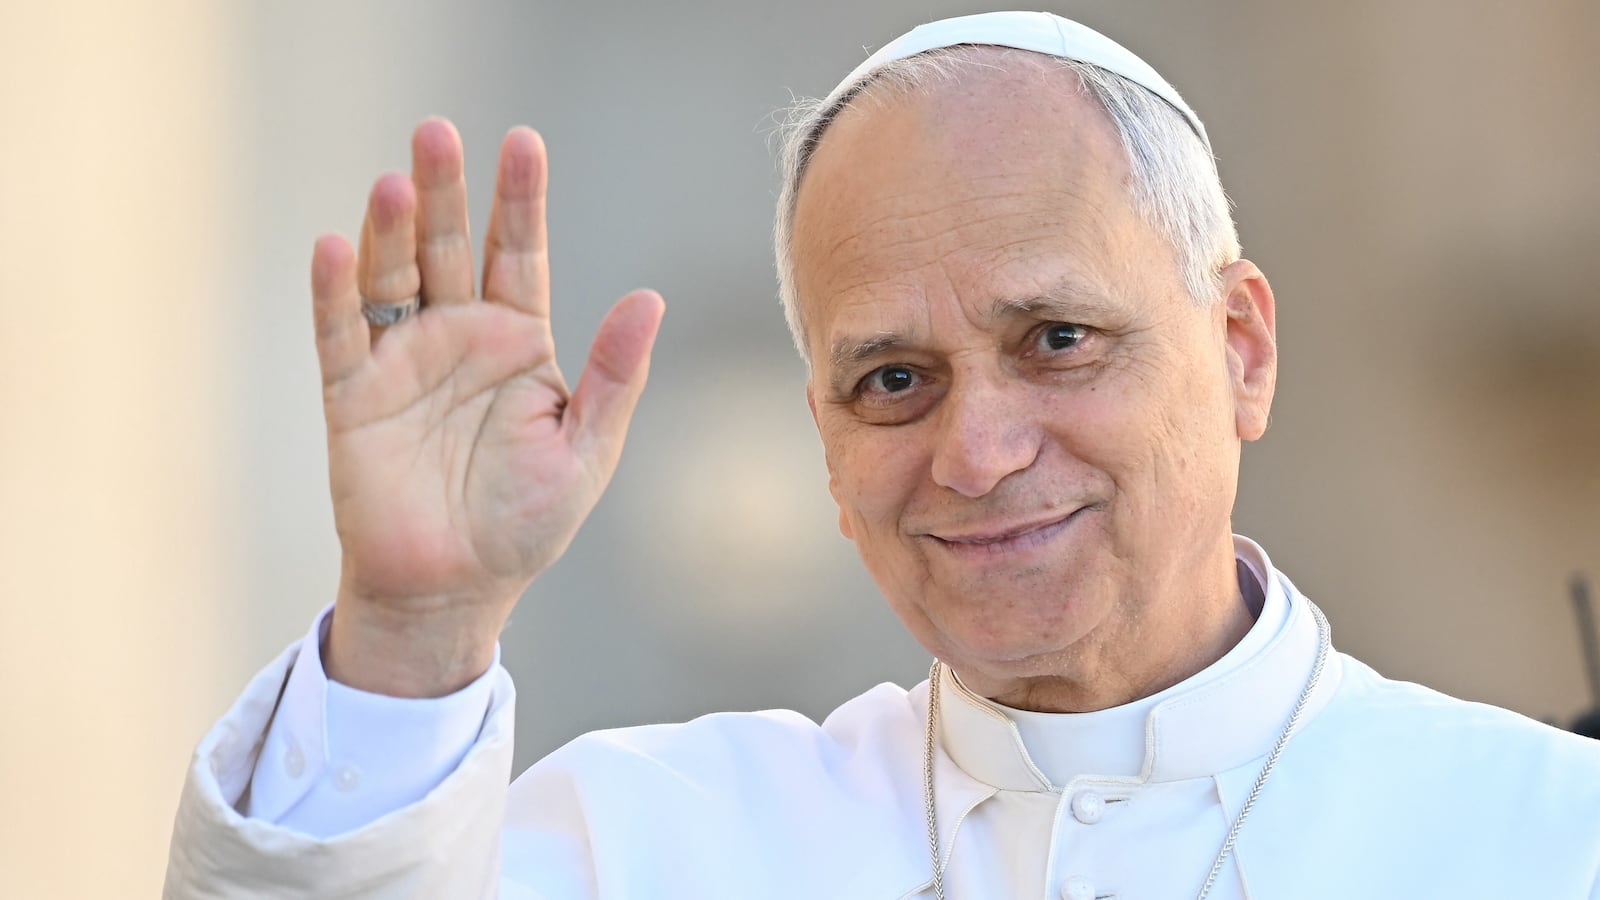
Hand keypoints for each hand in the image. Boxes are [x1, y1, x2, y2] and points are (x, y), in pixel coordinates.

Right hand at [309, 119, 663, 696]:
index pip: (520, 255)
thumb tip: (651, 298)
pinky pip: (341, 336)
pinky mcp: (354, 398)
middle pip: (449, 247)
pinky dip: (335, 294)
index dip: (520, 201)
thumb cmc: (526, 523)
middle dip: (445, 191)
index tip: (522, 143)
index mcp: (519, 343)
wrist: (456, 591)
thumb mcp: (587, 450)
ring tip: (395, 181)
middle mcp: (458, 338)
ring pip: (392, 278)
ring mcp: (403, 363)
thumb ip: (612, 375)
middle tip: (438, 132)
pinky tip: (335, 246)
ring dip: (389, 229)